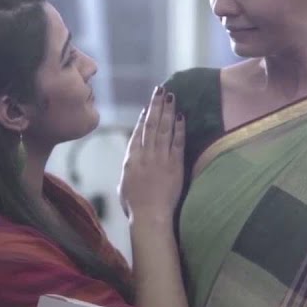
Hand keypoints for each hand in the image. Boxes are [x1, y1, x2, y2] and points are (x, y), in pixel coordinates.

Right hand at [118, 86, 184, 229]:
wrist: (149, 216)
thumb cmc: (135, 206)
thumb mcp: (124, 185)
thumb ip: (128, 169)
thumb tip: (131, 161)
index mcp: (131, 159)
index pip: (138, 133)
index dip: (143, 118)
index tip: (147, 107)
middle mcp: (145, 155)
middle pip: (151, 125)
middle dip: (156, 106)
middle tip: (160, 90)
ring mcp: (160, 159)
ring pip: (164, 129)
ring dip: (168, 111)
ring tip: (171, 95)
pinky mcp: (175, 165)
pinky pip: (177, 142)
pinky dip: (179, 128)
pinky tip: (182, 116)